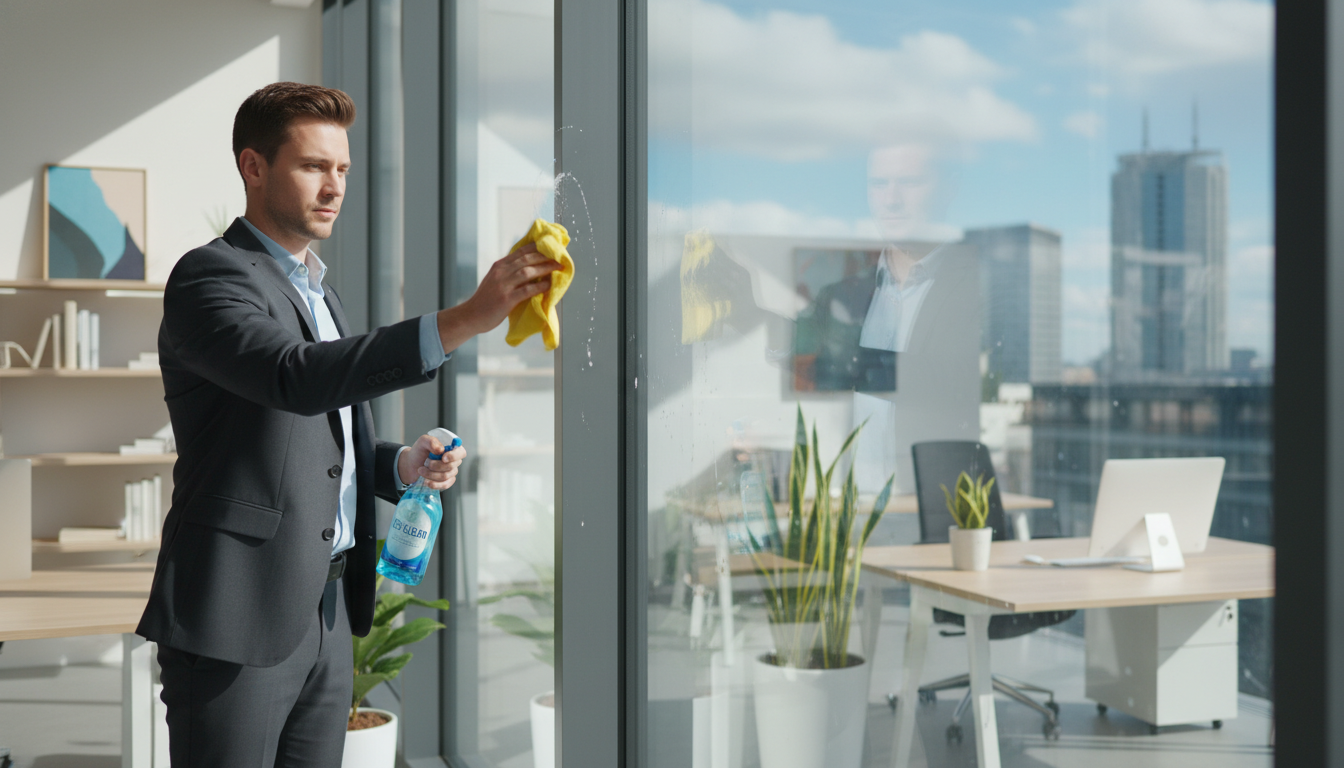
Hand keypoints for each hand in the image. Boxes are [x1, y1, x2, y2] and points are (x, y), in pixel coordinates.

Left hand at [398, 433, 466, 490]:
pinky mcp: (447, 481)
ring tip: (421, 470)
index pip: (461, 452)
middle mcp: (453, 460)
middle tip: (425, 463)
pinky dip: (435, 484)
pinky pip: (445, 484)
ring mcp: (451, 471)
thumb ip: (431, 441)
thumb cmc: (419, 451)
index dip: (454, 456)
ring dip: (431, 474)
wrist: (412, 465)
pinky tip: (427, 482)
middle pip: (452, 466)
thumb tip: (441, 450)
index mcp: (451, 448)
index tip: (443, 458)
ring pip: (446, 476)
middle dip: (436, 466)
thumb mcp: (422, 442)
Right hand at [436, 243, 561, 351]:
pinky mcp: (506, 299)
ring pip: (528, 271)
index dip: (537, 247)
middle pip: (527, 259)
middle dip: (545, 256)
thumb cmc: (485, 300)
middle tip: (559, 256)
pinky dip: (539, 286)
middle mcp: (501, 272)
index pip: (520, 251)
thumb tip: (529, 268)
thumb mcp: (495, 280)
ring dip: (545, 268)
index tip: (550, 246)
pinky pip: (527, 290)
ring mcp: (503, 285)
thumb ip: (509, 272)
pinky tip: (548, 285)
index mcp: (499, 266)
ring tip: (557, 267)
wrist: (471, 315)